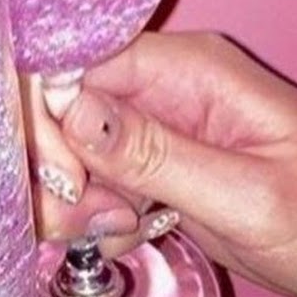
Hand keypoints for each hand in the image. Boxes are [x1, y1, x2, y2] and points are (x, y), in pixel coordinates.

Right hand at [41, 31, 296, 296]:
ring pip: (67, 145)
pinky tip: (125, 235)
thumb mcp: (247, 195)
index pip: (78, 61)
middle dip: (58, 165)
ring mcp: (150, 124)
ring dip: (72, 197)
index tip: (66, 178)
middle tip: (90, 220)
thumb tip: (68, 109)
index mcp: (186, 68)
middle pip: (61, 104)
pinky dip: (91, 211)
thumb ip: (155, 153)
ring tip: (118, 231)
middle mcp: (158, 85)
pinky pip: (90, 175)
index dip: (50, 113)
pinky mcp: (147, 163)